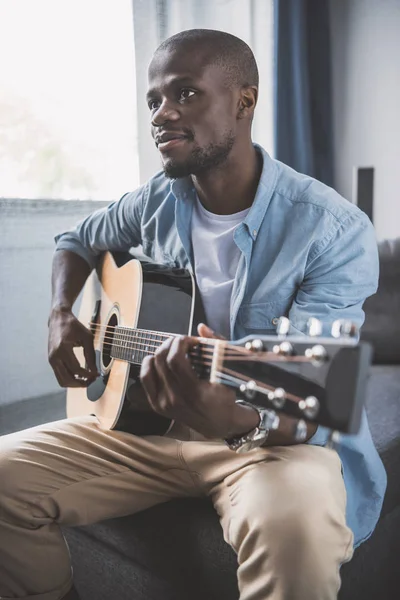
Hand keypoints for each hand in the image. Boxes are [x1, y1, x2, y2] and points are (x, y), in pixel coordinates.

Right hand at [48, 307, 98, 386]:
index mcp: (62, 348)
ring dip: (75, 383)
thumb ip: (91, 354)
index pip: (76, 369)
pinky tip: (80, 375)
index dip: (88, 374)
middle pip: (67, 379)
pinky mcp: (51, 361)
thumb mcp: (86, 337)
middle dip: (81, 383)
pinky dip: (70, 378)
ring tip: (87, 379)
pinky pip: (60, 375)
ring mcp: (51, 359)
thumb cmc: (73, 326)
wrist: (58, 318)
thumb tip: (94, 371)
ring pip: (62, 381)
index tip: (97, 375)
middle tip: (92, 380)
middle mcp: (54, 356)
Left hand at [139, 323, 258, 438]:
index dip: (181, 343)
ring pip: (150, 368)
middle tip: (182, 341)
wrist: (219, 423)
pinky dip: (149, 365)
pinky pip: (145, 379)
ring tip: (172, 349)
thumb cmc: (225, 396)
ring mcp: (164, 404)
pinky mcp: (157, 406)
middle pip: (161, 360)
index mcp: (194, 392)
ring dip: (160, 352)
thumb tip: (201, 327)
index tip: (191, 340)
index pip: (175, 360)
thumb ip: (216, 347)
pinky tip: (158, 359)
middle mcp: (176, 399)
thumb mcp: (227, 373)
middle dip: (171, 343)